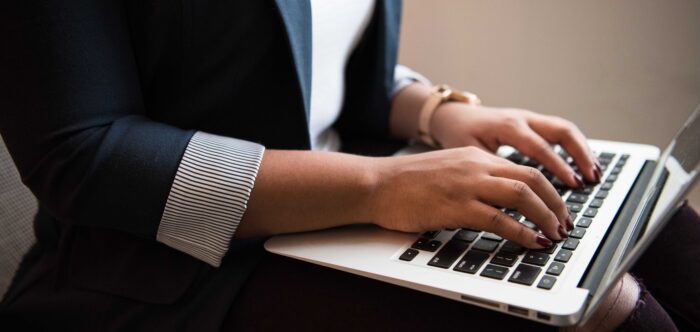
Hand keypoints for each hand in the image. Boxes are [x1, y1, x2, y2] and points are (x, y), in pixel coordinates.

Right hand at [371, 147, 571, 247]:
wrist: (376, 184)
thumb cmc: (406, 182)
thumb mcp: (448, 170)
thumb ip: (474, 178)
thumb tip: (500, 200)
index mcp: (475, 157)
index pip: (525, 169)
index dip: (549, 190)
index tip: (558, 208)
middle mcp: (476, 166)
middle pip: (532, 179)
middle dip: (556, 204)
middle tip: (565, 223)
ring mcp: (467, 186)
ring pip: (522, 196)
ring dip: (546, 217)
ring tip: (555, 234)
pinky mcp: (456, 207)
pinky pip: (499, 220)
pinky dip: (523, 233)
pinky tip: (533, 242)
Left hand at [430, 103, 601, 187]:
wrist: (452, 116)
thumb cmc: (458, 136)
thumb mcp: (470, 154)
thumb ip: (491, 172)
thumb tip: (510, 200)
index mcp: (507, 126)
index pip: (540, 147)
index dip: (558, 167)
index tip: (573, 184)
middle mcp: (522, 119)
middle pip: (561, 131)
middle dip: (580, 155)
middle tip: (592, 178)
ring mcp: (529, 118)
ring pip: (565, 129)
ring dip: (582, 150)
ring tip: (594, 174)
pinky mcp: (532, 122)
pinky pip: (559, 131)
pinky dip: (574, 147)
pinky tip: (583, 165)